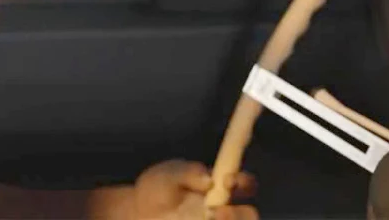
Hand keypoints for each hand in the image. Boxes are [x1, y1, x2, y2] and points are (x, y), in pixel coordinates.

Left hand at [88, 160, 256, 219]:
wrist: (138, 212)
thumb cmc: (157, 188)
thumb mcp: (168, 175)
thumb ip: (187, 172)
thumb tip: (209, 179)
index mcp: (221, 187)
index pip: (245, 184)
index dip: (244, 182)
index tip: (228, 180)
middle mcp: (225, 210)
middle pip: (249, 215)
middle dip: (240, 214)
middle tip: (220, 212)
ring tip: (210, 219)